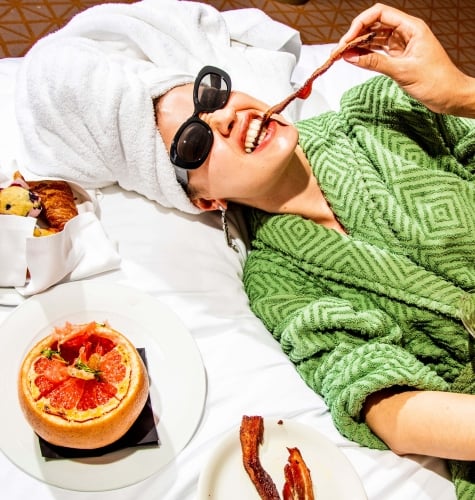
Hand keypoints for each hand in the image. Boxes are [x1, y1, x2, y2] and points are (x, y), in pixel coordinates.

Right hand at [335, 3, 474, 116]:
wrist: (450, 95)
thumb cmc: (436, 81)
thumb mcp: (403, 71)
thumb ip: (375, 63)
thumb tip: (351, 57)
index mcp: (412, 27)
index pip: (380, 14)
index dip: (360, 24)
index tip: (347, 39)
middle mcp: (406, 32)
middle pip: (374, 25)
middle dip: (355, 35)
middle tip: (340, 50)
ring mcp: (402, 44)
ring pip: (375, 38)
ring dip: (358, 45)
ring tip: (342, 55)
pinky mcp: (399, 57)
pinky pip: (378, 51)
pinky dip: (365, 55)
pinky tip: (354, 59)